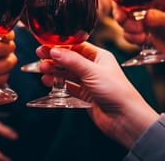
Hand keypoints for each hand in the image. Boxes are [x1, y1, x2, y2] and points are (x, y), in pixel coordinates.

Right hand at [36, 43, 158, 148]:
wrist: (125, 118)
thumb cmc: (117, 92)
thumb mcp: (93, 72)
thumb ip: (72, 61)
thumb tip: (54, 50)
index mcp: (99, 56)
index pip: (76, 46)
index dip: (60, 45)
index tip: (45, 45)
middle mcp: (93, 67)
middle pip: (69, 59)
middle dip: (54, 58)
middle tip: (40, 56)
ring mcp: (88, 81)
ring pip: (67, 72)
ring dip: (54, 70)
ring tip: (43, 70)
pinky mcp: (84, 95)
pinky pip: (67, 86)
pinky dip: (57, 83)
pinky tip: (49, 81)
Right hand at [114, 0, 164, 53]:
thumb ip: (161, 18)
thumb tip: (146, 15)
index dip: (125, 0)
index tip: (123, 11)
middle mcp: (148, 6)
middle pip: (124, 6)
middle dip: (122, 16)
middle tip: (126, 23)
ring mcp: (143, 19)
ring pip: (124, 21)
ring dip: (128, 28)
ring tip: (141, 35)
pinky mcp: (141, 32)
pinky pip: (128, 33)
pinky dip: (131, 37)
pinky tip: (142, 40)